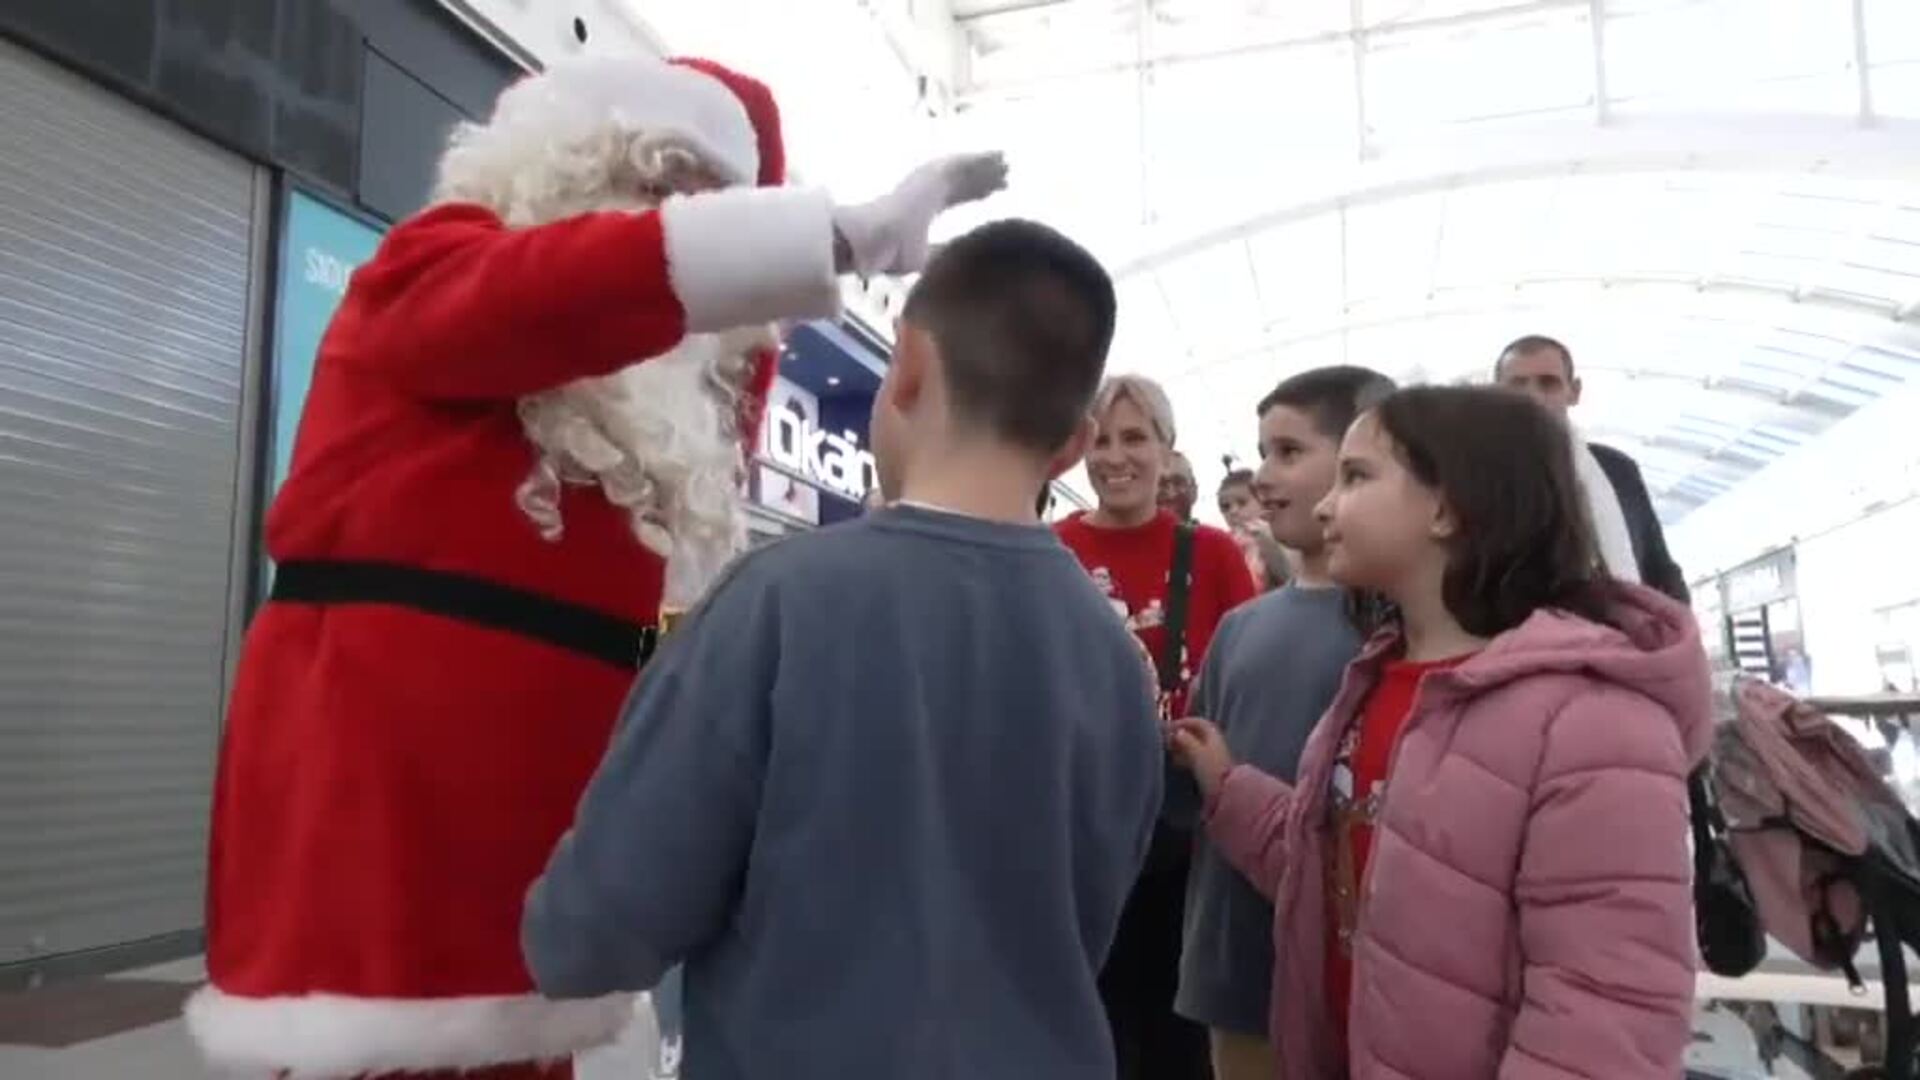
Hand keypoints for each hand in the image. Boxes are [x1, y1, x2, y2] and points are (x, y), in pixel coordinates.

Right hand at [832, 152, 1009, 276]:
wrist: (875, 239)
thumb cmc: (890, 254)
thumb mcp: (923, 258)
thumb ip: (941, 251)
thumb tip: (959, 254)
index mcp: (921, 211)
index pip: (951, 200)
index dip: (971, 196)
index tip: (989, 194)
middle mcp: (926, 191)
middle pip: (961, 182)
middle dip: (982, 179)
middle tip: (1004, 174)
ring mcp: (929, 179)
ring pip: (965, 170)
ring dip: (985, 165)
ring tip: (1006, 160)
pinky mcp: (935, 173)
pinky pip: (964, 163)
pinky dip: (982, 159)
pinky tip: (999, 155)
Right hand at [1168, 717, 1234, 802]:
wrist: (1226, 793)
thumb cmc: (1211, 769)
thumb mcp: (1196, 752)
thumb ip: (1186, 741)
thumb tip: (1177, 732)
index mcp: (1214, 736)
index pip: (1199, 723)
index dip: (1184, 722)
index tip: (1169, 727)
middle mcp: (1216, 745)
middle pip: (1198, 735)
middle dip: (1181, 736)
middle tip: (1166, 740)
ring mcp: (1215, 759)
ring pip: (1196, 748)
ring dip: (1182, 748)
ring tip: (1169, 753)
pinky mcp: (1212, 773)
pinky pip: (1197, 760)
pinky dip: (1186, 759)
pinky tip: (1177, 765)